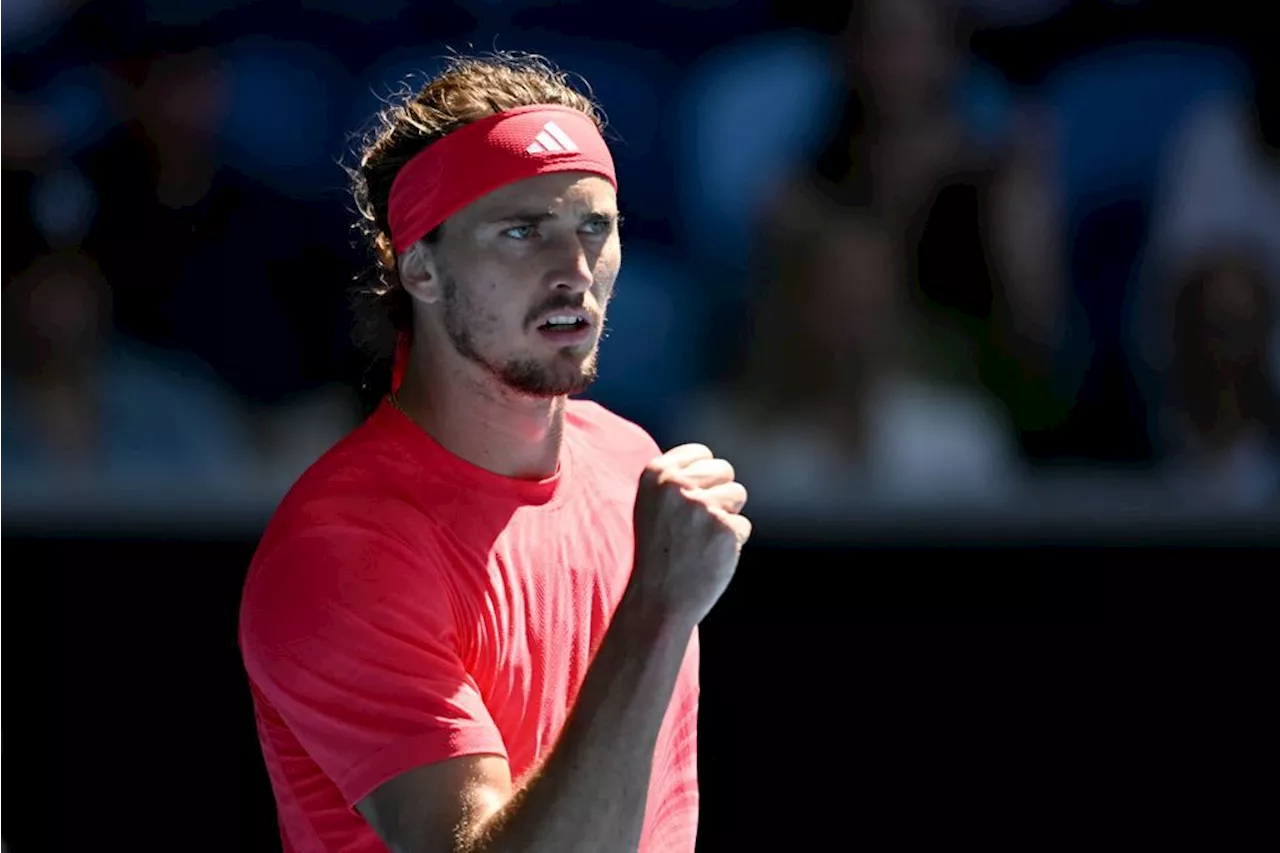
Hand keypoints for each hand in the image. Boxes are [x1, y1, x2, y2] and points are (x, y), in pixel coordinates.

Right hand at [623, 443, 750, 628]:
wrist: (657, 599)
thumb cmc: (658, 552)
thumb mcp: (653, 505)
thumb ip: (677, 479)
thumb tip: (712, 464)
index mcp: (655, 473)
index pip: (701, 454)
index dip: (703, 478)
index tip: (689, 501)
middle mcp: (678, 485)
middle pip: (724, 470)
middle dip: (719, 493)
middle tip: (697, 524)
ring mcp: (702, 506)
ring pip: (738, 495)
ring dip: (727, 518)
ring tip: (701, 540)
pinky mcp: (725, 528)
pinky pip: (743, 526)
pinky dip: (732, 543)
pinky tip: (709, 557)